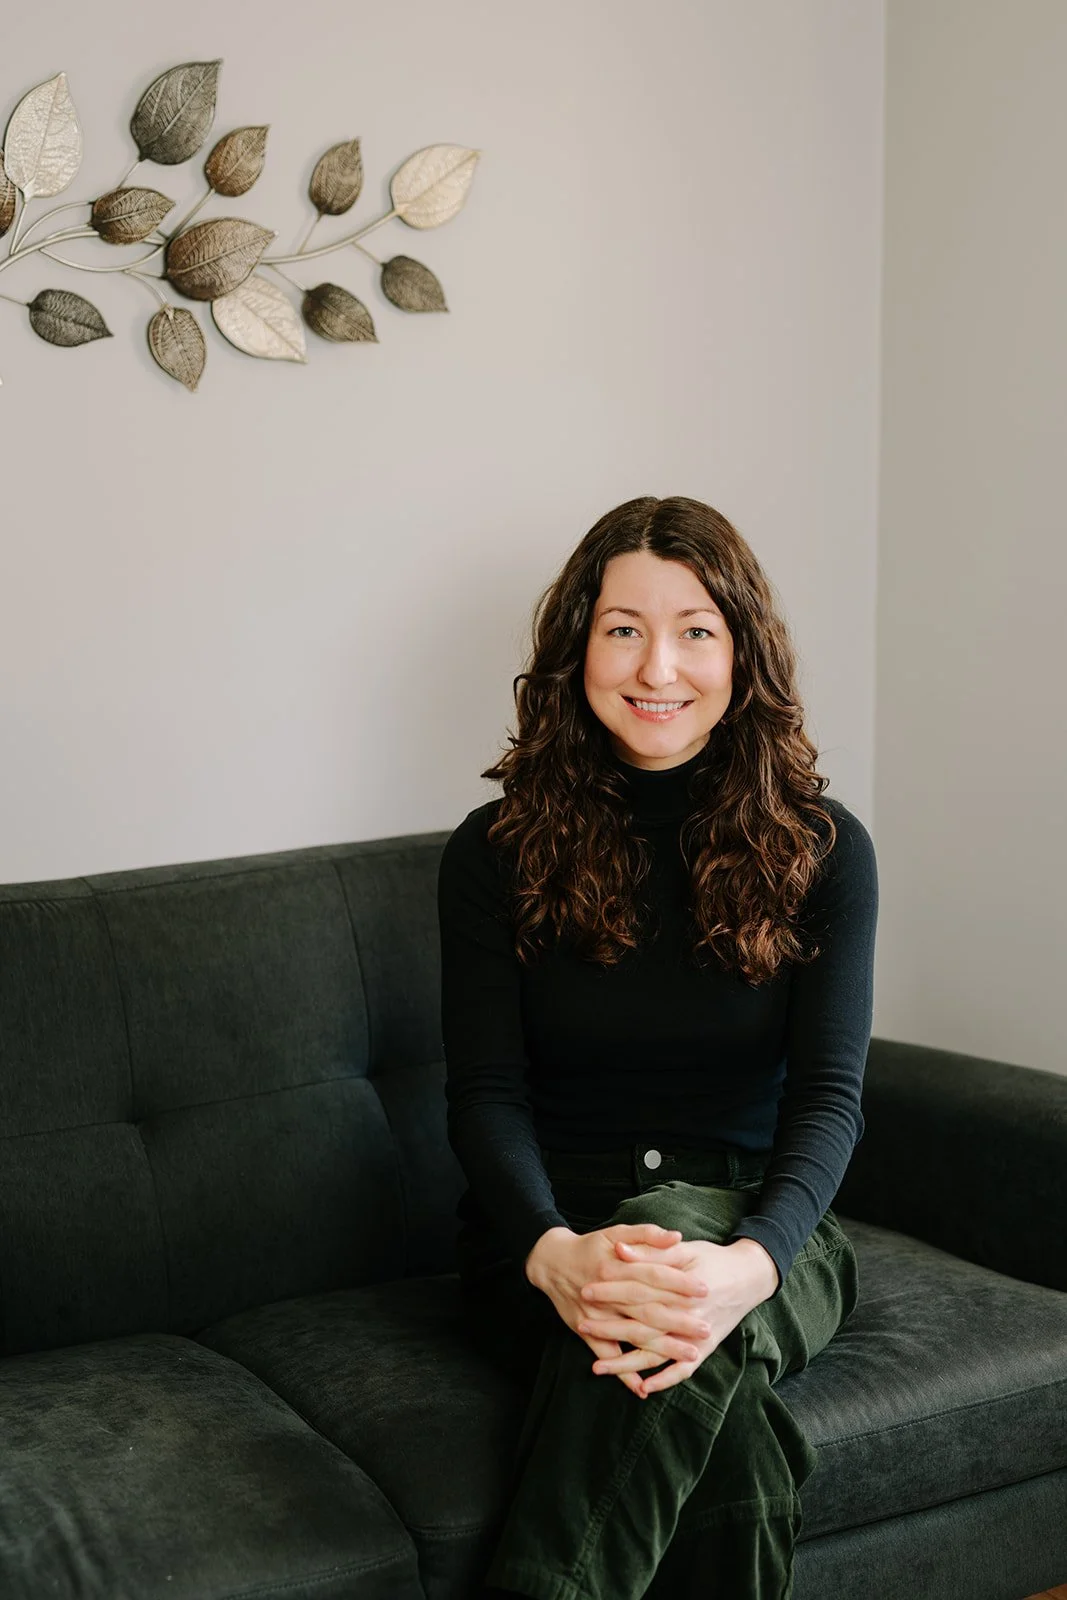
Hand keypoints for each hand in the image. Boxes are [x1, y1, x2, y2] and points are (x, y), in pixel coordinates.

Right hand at [525, 1223, 709, 1395]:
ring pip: (633, 1334)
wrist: (551, 1263)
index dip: (679, 1283)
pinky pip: (607, 1355)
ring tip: (690, 1355)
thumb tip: (677, 1236)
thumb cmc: (590, 1247)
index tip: (705, 1289)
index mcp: (617, 1266)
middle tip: (706, 1328)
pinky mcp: (587, 1333)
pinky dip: (623, 1372)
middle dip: (678, 1321)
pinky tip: (642, 1387)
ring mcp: (597, 1316)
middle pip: (648, 1309)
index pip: (654, 1275)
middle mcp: (607, 1293)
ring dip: (662, 1348)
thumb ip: (647, 1234)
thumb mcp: (616, 1232)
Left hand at [578, 1236, 778, 1394]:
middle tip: (582, 1325)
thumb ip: (651, 1253)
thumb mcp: (683, 1250)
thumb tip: (618, 1250)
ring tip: (597, 1367)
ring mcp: (696, 1336)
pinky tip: (642, 1388)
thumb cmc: (713, 1259)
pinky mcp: (705, 1348)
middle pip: (641, 1324)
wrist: (749, 1277)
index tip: (586, 1291)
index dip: (611, 1291)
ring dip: (626, 1362)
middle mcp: (687, 1316)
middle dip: (609, 1326)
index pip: (637, 1290)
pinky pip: (682, 1371)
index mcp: (679, 1288)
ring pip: (656, 1353)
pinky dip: (664, 1380)